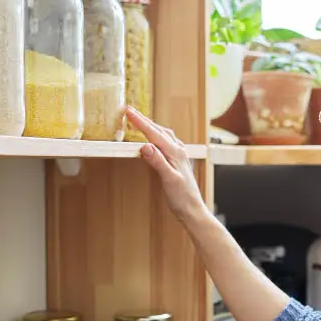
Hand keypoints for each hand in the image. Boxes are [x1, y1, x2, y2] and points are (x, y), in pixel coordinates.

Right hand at [126, 107, 207, 222]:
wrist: (192, 209)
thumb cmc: (181, 197)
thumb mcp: (168, 180)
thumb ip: (158, 162)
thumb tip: (145, 146)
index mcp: (175, 153)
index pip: (154, 134)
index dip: (140, 122)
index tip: (128, 112)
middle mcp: (178, 151)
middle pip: (159, 130)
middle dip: (144, 120)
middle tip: (129, 111)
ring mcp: (179, 155)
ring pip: (163, 135)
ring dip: (151, 126)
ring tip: (139, 120)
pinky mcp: (177, 161)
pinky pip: (166, 142)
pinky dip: (157, 135)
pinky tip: (154, 138)